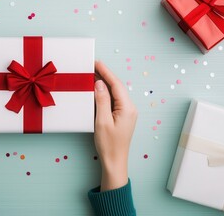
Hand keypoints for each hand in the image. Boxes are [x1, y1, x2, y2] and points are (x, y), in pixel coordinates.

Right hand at [94, 61, 137, 190]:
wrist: (114, 161)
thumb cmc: (109, 144)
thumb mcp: (102, 121)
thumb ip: (102, 100)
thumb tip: (99, 84)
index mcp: (127, 108)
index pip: (116, 84)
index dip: (106, 72)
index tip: (96, 62)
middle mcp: (130, 108)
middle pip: (117, 86)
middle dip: (105, 75)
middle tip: (92, 65)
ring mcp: (127, 112)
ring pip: (116, 92)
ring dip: (105, 82)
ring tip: (93, 73)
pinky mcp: (122, 116)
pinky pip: (114, 99)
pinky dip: (106, 92)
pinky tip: (98, 89)